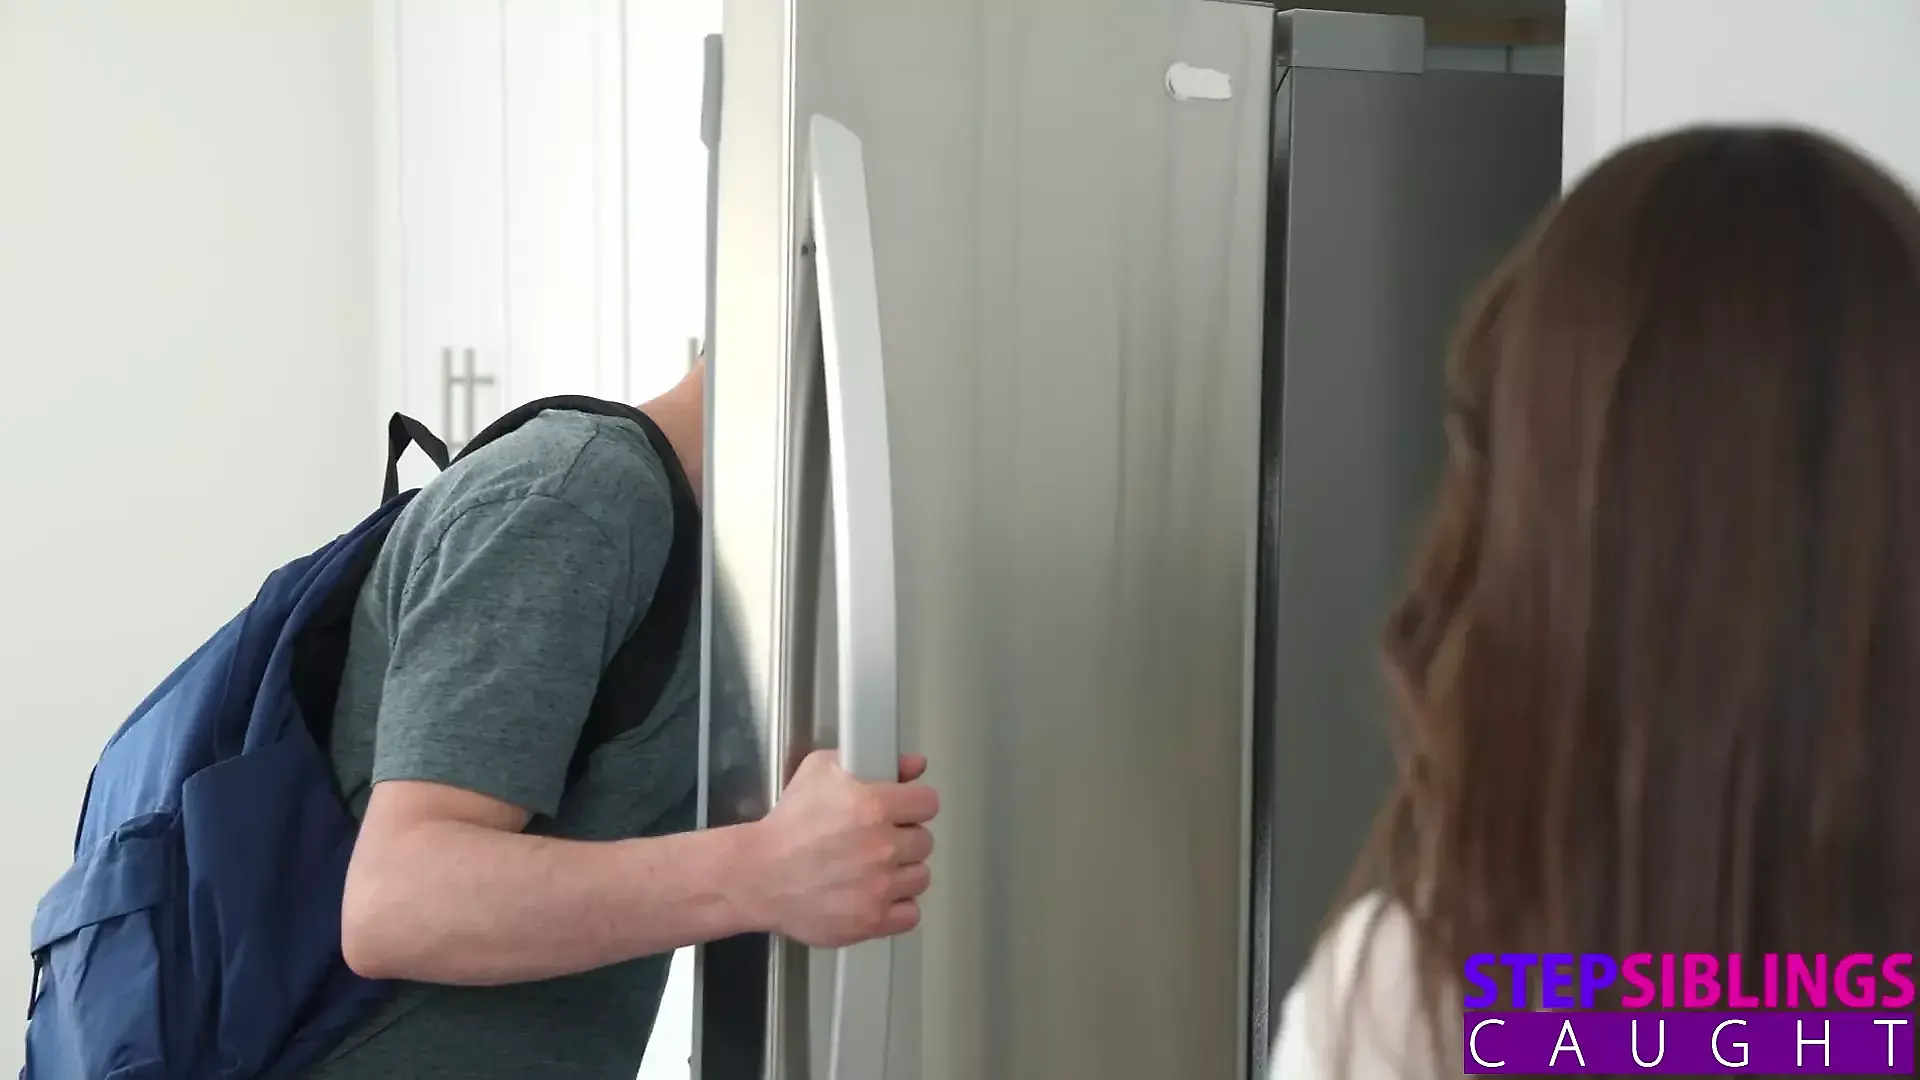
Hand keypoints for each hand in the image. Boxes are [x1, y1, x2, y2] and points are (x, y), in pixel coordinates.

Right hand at [737, 750, 937, 947]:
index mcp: (874, 806)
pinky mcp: (872, 921)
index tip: (900, 810)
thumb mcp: (821, 770)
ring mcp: (879, 888)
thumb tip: (916, 764)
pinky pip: (910, 914)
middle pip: (924, 841)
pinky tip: (876, 896)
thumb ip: (873, 761)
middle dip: (904, 838)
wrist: (757, 876)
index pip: (927, 803)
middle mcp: (883, 847)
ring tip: (875, 870)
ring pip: (920, 877)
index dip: (913, 805)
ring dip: (902, 872)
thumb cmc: (788, 821)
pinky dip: (897, 907)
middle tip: (878, 841)